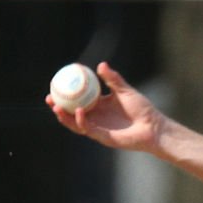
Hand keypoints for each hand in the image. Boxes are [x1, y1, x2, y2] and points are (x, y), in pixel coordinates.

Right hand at [47, 62, 164, 152]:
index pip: (77, 100)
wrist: (154, 127)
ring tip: (56, 106)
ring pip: (75, 124)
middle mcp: (96, 118)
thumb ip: (113, 79)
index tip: (56, 83)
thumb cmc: (142, 109)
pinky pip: (88, 129)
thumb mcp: (125, 90)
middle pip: (71, 113)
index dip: (65, 94)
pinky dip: (81, 121)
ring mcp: (98, 128)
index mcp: (99, 106)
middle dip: (58, 107)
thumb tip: (101, 65)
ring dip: (64, 116)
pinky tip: (78, 110)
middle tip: (49, 97)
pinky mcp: (103, 137)